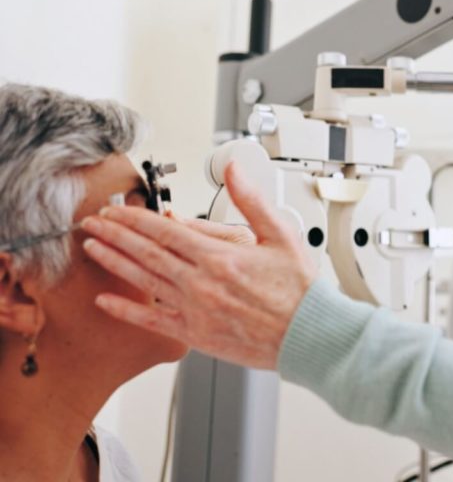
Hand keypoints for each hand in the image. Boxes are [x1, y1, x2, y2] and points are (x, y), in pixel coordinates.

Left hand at [81, 162, 316, 369]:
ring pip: (143, 281)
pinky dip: (126, 310)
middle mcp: (200, 282)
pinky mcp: (195, 334)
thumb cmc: (299, 289)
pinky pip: (152, 321)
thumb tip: (234, 170)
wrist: (308, 333)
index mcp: (219, 256)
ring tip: (92, 249)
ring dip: (114, 263)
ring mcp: (194, 310)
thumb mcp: (280, 234)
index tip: (117, 209)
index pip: (165, 230)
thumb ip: (251, 200)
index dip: (135, 218)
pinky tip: (106, 301)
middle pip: (146, 252)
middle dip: (115, 235)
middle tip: (94, 223)